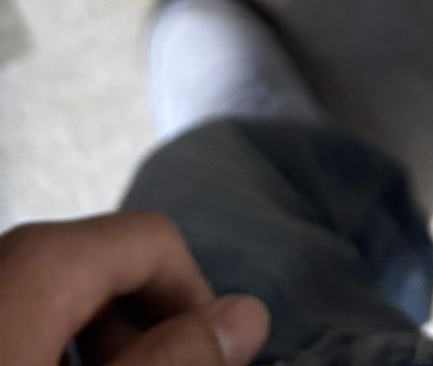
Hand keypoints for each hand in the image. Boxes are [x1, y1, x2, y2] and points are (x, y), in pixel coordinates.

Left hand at [0, 211, 267, 364]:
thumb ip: (173, 358)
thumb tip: (249, 314)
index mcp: (46, 258)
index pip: (156, 238)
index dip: (195, 299)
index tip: (207, 361)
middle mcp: (9, 252)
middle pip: (110, 266)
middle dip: (147, 326)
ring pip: (65, 294)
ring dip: (102, 343)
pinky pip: (23, 314)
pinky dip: (52, 345)